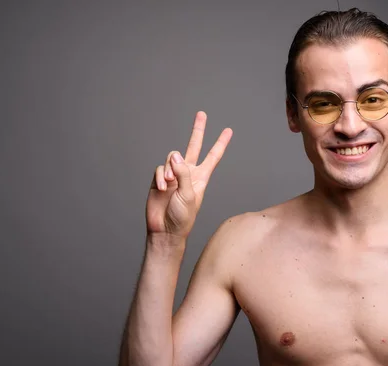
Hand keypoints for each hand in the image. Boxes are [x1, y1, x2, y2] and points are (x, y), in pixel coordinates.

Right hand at [146, 111, 232, 238]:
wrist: (165, 230)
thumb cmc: (182, 217)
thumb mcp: (188, 194)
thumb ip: (183, 172)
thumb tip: (174, 154)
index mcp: (201, 177)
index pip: (213, 156)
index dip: (220, 143)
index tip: (228, 130)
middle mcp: (188, 173)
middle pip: (194, 146)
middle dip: (198, 130)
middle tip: (202, 114)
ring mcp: (173, 175)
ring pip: (171, 158)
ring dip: (169, 169)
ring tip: (169, 184)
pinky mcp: (159, 179)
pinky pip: (159, 169)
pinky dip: (159, 176)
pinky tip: (161, 187)